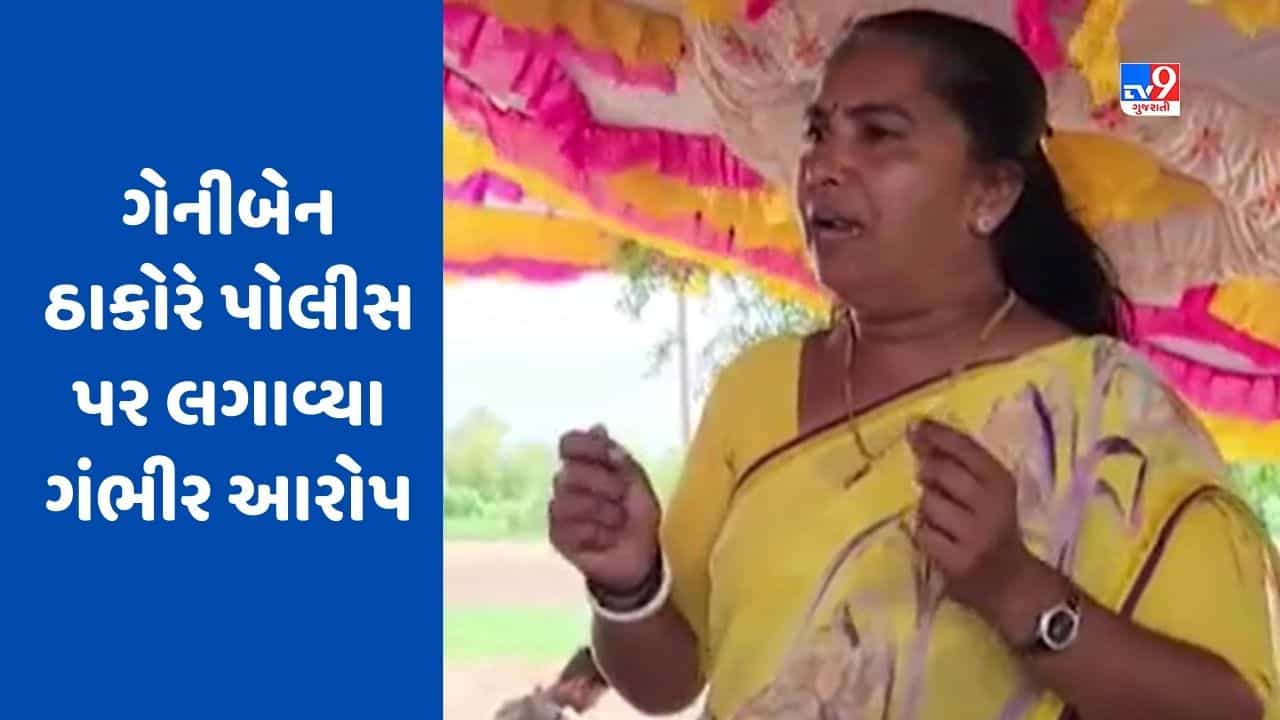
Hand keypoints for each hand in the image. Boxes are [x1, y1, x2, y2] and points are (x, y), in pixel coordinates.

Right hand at [549, 425, 660, 591]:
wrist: (640, 557)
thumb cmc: (638, 515)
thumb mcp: (638, 483)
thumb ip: (618, 457)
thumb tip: (598, 427)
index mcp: (586, 463)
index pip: (569, 442)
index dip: (589, 447)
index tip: (615, 457)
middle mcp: (567, 482)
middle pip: (571, 472)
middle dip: (606, 486)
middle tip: (623, 498)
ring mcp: (559, 509)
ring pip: (571, 502)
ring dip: (605, 514)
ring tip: (618, 522)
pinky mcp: (557, 536)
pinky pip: (573, 529)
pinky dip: (599, 535)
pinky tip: (607, 539)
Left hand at [907, 418, 1044, 635]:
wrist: (1013, 584)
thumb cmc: (996, 530)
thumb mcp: (991, 493)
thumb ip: (962, 466)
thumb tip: (919, 435)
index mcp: (1001, 482)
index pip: (965, 448)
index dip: (936, 434)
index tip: (915, 426)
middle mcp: (991, 505)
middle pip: (942, 472)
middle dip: (928, 471)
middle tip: (928, 478)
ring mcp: (973, 534)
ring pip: (928, 503)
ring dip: (927, 508)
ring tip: (945, 519)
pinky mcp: (956, 560)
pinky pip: (923, 533)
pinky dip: (925, 533)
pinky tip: (941, 540)